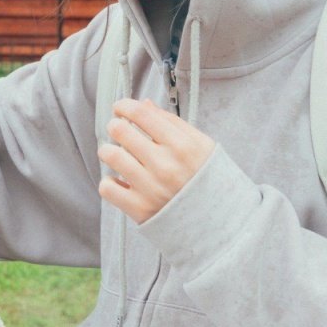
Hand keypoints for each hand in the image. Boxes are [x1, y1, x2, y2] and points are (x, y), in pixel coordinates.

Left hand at [97, 98, 215, 223]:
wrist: (220, 222)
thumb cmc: (208, 179)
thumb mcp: (201, 146)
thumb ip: (172, 122)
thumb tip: (144, 104)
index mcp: (183, 146)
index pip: (141, 114)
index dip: (124, 106)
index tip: (121, 108)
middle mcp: (165, 166)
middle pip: (120, 130)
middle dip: (115, 126)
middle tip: (119, 131)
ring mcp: (151, 188)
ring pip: (109, 155)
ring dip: (108, 152)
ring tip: (116, 155)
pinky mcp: (139, 209)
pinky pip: (107, 187)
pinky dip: (110, 183)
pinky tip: (121, 181)